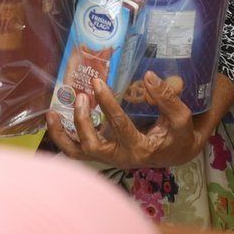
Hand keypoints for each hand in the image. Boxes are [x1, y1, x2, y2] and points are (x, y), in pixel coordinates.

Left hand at [47, 72, 233, 168]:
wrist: (176, 153)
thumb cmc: (179, 135)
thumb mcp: (181, 117)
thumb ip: (168, 98)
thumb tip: (149, 76)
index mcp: (139, 149)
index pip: (120, 126)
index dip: (108, 104)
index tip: (99, 83)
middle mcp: (119, 157)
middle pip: (92, 145)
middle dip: (82, 120)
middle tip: (82, 95)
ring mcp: (108, 156)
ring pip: (77, 153)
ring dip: (62, 134)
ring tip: (52, 113)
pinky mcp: (101, 152)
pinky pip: (76, 150)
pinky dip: (63, 137)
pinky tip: (54, 118)